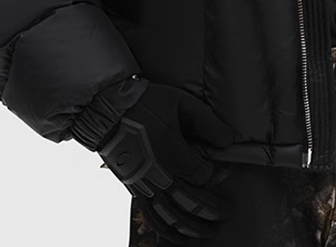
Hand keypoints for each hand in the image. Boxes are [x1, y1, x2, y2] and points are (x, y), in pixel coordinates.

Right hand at [98, 82, 236, 242]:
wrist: (107, 111)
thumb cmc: (145, 102)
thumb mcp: (181, 102)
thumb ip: (207, 121)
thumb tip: (228, 140)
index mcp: (173, 153)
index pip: (203, 175)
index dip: (215, 175)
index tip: (219, 170)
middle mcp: (160, 174)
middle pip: (192, 203)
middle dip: (212, 210)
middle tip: (226, 213)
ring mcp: (145, 184)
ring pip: (172, 216)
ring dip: (192, 228)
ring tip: (207, 232)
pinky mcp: (134, 188)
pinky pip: (152, 217)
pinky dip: (166, 230)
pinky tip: (177, 234)